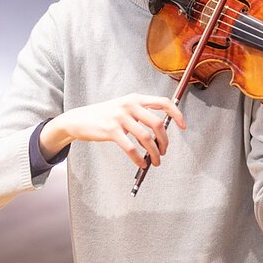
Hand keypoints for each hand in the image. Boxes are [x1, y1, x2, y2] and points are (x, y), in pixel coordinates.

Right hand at [41, 93, 186, 167]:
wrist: (79, 119)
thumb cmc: (105, 115)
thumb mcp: (123, 108)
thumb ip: (140, 115)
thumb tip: (160, 134)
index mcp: (135, 98)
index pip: (163, 102)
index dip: (176, 113)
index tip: (183, 126)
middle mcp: (129, 105)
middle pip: (157, 123)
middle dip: (165, 141)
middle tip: (164, 152)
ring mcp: (120, 117)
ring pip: (146, 138)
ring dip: (154, 153)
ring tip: (155, 162)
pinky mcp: (111, 130)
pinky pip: (131, 148)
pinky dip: (139, 159)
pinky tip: (141, 164)